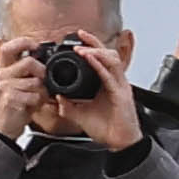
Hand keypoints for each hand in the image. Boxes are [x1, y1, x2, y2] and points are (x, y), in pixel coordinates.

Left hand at [0, 36, 137, 150]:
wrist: (118, 143)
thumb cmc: (106, 128)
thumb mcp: (80, 114)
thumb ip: (69, 105)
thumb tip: (57, 96)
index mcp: (106, 84)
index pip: (100, 58)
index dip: (91, 47)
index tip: (76, 39)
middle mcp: (115, 82)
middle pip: (108, 54)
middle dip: (95, 42)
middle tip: (80, 34)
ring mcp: (120, 86)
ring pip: (111, 60)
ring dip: (96, 51)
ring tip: (81, 48)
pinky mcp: (122, 94)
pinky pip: (111, 75)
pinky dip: (100, 65)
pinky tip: (90, 59)